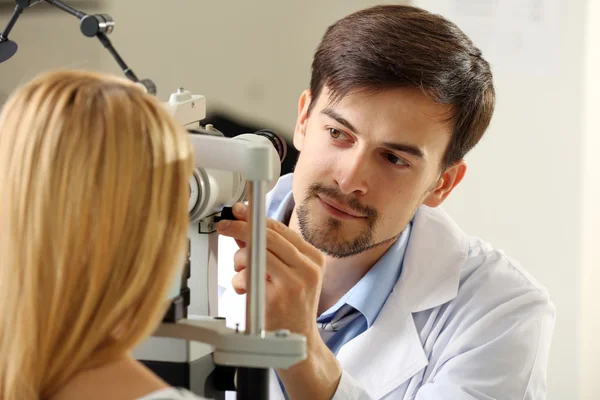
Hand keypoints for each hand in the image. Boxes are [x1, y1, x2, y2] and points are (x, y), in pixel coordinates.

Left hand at [217, 202, 342, 398]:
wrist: (299, 341)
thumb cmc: (292, 306)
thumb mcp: (287, 273)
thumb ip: (267, 250)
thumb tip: (244, 226)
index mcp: (313, 257)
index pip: (280, 229)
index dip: (255, 218)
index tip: (239, 211)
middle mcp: (308, 267)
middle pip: (268, 236)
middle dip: (240, 229)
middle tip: (224, 225)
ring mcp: (294, 282)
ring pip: (255, 254)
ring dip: (240, 262)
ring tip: (244, 275)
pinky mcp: (277, 297)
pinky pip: (247, 276)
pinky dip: (239, 281)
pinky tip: (245, 290)